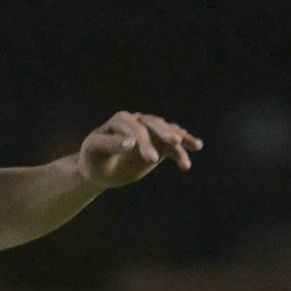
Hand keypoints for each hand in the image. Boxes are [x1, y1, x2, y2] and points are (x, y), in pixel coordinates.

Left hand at [78, 111, 203, 188]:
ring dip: (180, 141)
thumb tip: (130, 142)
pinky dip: (185, 145)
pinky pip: (173, 144)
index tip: (150, 158)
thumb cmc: (94, 159)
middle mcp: (137, 121)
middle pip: (154, 124)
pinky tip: (196, 146)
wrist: (100, 170)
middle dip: (164, 134)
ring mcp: (150, 132)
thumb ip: (109, 144)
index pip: (135, 127)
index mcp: (120, 120)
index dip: (143, 141)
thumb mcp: (94, 151)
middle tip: (175, 142)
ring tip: (194, 149)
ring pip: (167, 132)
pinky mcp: (159, 144)